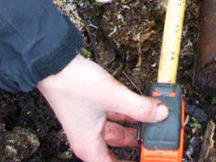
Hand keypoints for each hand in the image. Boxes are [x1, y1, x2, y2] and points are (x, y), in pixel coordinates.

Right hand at [36, 56, 168, 161]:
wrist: (54, 63)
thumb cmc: (71, 85)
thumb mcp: (113, 97)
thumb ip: (140, 107)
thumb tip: (161, 114)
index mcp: (89, 146)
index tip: (148, 158)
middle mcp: (88, 137)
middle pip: (119, 149)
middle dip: (139, 144)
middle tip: (155, 141)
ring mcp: (90, 122)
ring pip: (119, 130)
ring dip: (136, 126)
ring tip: (154, 122)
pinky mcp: (93, 108)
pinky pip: (115, 116)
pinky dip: (128, 112)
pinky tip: (142, 106)